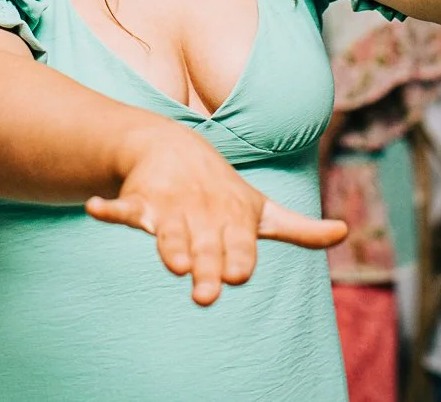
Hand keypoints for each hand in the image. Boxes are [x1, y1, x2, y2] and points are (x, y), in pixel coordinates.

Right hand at [85, 122, 346, 305]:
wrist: (176, 149)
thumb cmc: (225, 193)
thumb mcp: (262, 210)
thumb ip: (301, 228)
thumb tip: (345, 231)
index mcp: (235, 219)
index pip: (240, 247)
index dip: (238, 259)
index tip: (236, 275)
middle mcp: (204, 215)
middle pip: (205, 248)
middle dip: (206, 267)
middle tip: (206, 291)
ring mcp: (171, 208)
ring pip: (168, 233)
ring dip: (169, 245)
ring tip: (173, 261)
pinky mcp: (140, 202)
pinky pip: (123, 208)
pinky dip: (109, 209)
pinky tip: (95, 208)